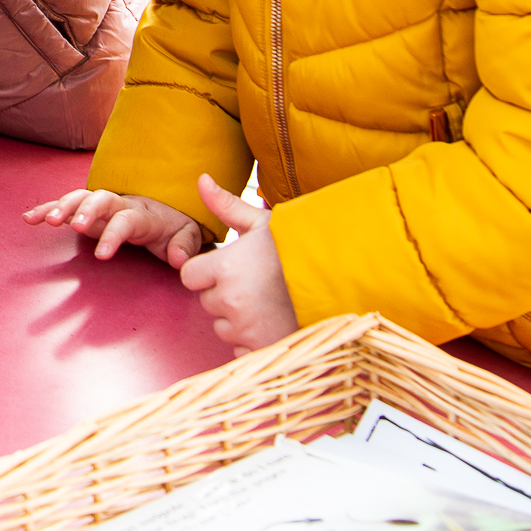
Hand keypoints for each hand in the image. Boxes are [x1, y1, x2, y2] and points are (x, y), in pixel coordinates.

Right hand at [25, 187, 207, 267]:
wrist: (170, 210)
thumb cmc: (176, 226)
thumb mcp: (189, 236)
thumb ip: (185, 246)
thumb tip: (177, 259)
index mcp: (143, 214)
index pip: (126, 220)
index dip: (112, 235)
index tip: (101, 256)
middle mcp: (120, 204)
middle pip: (99, 199)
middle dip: (84, 211)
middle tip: (72, 227)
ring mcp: (104, 206)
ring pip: (80, 198)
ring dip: (62, 206)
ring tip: (45, 220)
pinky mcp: (90, 210)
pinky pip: (67, 205)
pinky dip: (48, 209)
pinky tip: (30, 218)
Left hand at [179, 174, 299, 352]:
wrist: (342, 280)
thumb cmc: (299, 250)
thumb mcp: (261, 223)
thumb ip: (226, 205)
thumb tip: (201, 179)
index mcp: (224, 268)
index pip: (189, 276)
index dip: (205, 272)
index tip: (228, 268)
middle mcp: (231, 301)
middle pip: (207, 302)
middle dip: (223, 295)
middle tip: (254, 284)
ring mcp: (247, 329)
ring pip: (223, 327)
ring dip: (238, 320)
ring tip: (267, 303)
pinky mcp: (262, 350)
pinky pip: (241, 350)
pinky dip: (252, 342)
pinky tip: (272, 323)